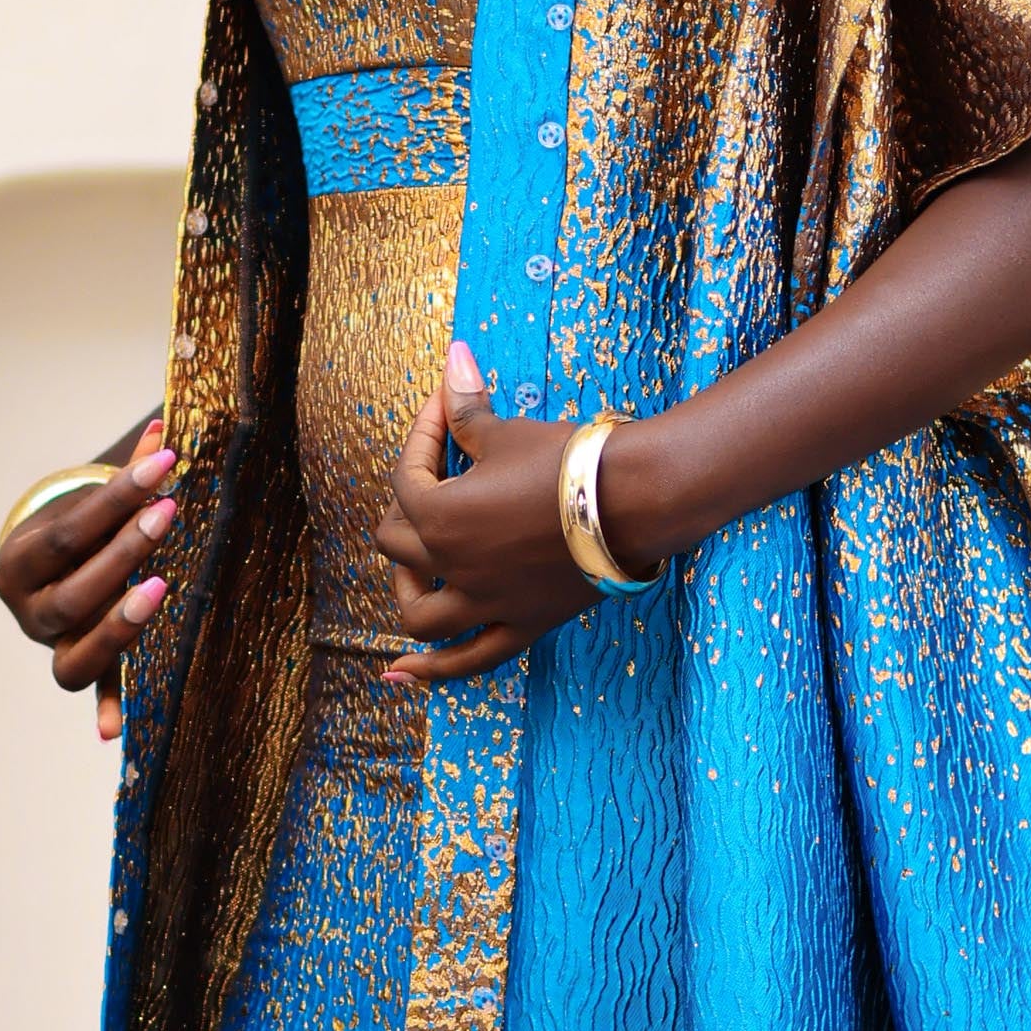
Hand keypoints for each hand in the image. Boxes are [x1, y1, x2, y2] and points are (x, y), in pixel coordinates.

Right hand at [0, 424, 176, 746]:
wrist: (42, 575)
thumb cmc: (73, 533)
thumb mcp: (89, 504)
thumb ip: (128, 477)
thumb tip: (166, 430)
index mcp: (18, 563)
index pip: (68, 532)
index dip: (116, 499)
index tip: (164, 465)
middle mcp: (27, 612)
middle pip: (72, 593)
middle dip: (122, 553)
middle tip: (168, 513)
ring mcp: (52, 648)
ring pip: (74, 655)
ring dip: (118, 626)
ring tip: (160, 589)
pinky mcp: (79, 668)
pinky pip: (93, 693)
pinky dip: (105, 711)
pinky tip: (114, 734)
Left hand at [381, 348, 595, 682]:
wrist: (633, 498)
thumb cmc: (568, 459)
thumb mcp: (507, 432)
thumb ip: (468, 408)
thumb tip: (452, 357)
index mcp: (439, 515)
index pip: (407, 476)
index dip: (422, 436)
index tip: (445, 410)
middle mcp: (452, 565)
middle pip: (397, 544)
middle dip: (406, 510)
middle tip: (435, 484)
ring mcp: (485, 602)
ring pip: (419, 614)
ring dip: (406, 593)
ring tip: (414, 573)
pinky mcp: (520, 623)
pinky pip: (468, 660)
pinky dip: (432, 670)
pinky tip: (401, 674)